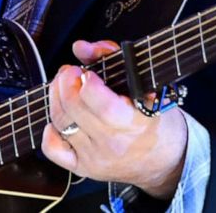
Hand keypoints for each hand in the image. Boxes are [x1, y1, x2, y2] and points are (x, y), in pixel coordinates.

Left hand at [40, 39, 187, 199]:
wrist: (165, 159)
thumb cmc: (157, 119)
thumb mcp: (145, 84)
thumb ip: (111, 58)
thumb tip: (81, 48)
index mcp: (134, 122)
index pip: (103, 105)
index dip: (88, 83)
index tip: (88, 72)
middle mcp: (113, 143)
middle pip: (74, 109)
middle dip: (65, 82)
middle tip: (71, 72)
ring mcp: (96, 157)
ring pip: (60, 123)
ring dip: (56, 97)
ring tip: (64, 86)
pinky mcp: (83, 167)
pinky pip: (53, 150)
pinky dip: (50, 130)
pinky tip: (60, 118)